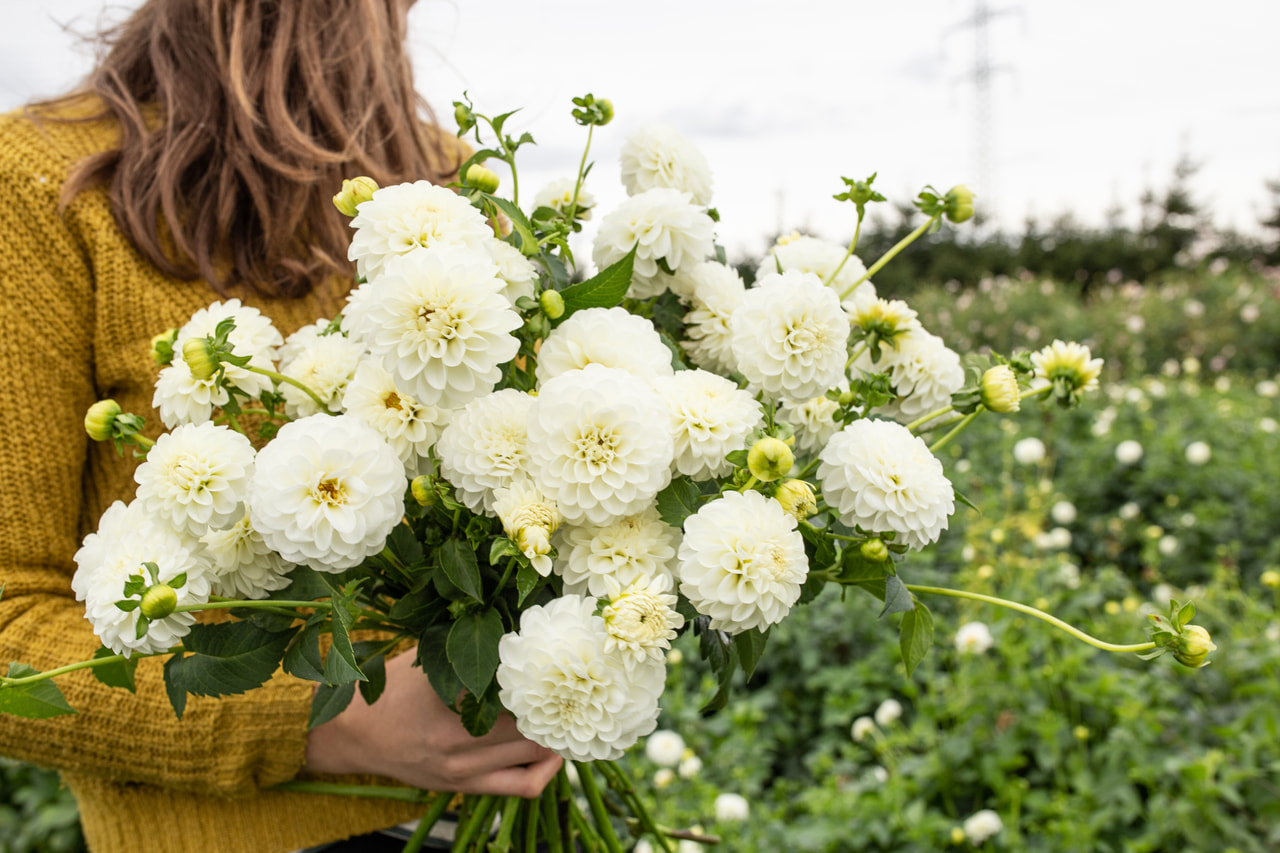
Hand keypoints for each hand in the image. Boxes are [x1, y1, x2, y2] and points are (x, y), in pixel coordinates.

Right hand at [302, 648, 561, 796]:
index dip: (545, 676)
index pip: (513, 687)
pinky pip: (521, 787)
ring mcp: (462, 767)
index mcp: (448, 697)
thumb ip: (467, 647)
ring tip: (571, 714)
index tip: (564, 663)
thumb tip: (516, 627)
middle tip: (577, 687)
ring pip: (534, 755)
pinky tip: (554, 751)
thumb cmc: (391, 688)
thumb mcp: (426, 658)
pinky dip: (546, 770)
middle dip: (560, 705)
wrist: (352, 734)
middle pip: (532, 723)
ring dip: (557, 735)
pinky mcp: (463, 786)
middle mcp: (457, 737)